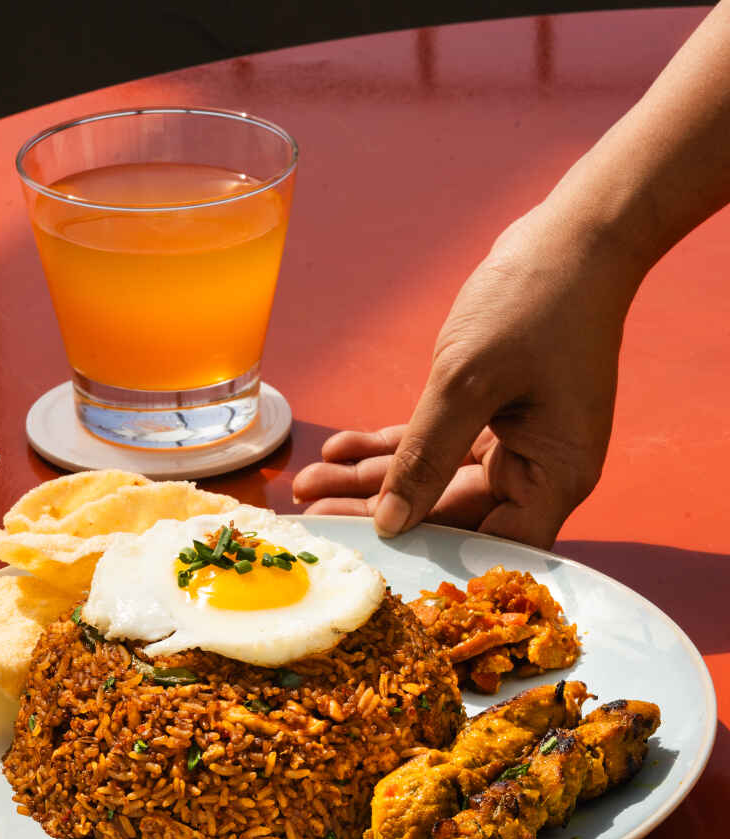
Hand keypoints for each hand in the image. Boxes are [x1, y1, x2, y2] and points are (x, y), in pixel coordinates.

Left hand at [292, 206, 640, 549]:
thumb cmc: (536, 303)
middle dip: (377, 514)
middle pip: (449, 516)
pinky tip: (336, 450)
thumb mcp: (468, 383)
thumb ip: (425, 457)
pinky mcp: (490, 417)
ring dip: (369, 480)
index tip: (368, 560)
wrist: (572, 237)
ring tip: (306, 486)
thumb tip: (392, 524)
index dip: (432, 561)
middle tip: (313, 521)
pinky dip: (386, 446)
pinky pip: (431, 444)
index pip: (493, 549)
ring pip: (430, 479)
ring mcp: (513, 444)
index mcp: (555, 476)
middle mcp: (537, 470)